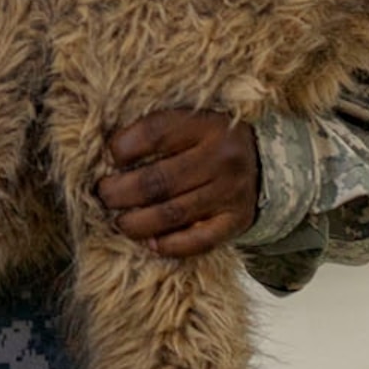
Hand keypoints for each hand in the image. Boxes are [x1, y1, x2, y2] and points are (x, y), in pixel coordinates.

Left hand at [96, 109, 259, 258]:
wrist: (265, 163)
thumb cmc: (210, 142)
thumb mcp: (192, 123)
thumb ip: (157, 133)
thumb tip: (109, 156)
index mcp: (206, 125)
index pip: (156, 132)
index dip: (124, 146)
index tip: (111, 156)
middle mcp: (221, 158)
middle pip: (158, 180)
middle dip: (120, 192)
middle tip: (103, 195)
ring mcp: (230, 192)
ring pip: (172, 214)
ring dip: (136, 222)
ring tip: (119, 221)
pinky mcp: (236, 221)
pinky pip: (197, 241)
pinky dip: (169, 245)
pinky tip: (150, 242)